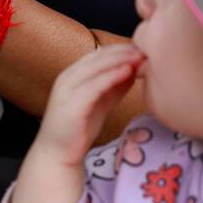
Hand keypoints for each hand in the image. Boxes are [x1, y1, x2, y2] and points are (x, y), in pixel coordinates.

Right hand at [30, 44, 144, 168]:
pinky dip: (112, 76)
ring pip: (95, 67)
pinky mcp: (71, 104)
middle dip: (122, 51)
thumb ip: (114, 87)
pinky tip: (127, 71)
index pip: (98, 54)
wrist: (58, 154)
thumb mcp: (100, 103)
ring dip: (119, 60)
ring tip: (139, 57)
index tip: (141, 48)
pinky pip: (94, 85)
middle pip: (97, 57)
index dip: (120, 49)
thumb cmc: (79, 129)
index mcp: (72, 75)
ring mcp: (67, 89)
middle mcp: (67, 77)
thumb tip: (133, 70)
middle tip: (144, 49)